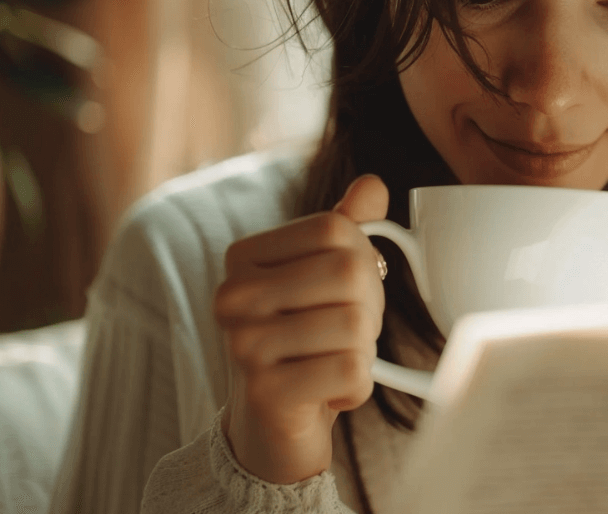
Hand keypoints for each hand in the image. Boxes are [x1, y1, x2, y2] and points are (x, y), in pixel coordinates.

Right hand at [214, 174, 388, 483]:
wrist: (275, 426)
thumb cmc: (305, 343)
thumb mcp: (324, 278)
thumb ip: (347, 229)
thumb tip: (373, 184)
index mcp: (243, 257)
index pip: (337, 229)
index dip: (363, 261)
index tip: (343, 295)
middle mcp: (232, 296)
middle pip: (351, 271)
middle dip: (369, 308)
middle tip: (344, 336)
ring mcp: (242, 345)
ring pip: (356, 323)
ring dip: (364, 350)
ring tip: (331, 363)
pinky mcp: (265, 393)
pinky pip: (352, 371)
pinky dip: (358, 386)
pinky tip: (329, 393)